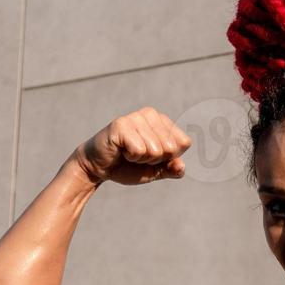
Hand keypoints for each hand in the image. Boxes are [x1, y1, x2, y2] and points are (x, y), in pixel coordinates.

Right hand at [72, 107, 190, 186]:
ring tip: (128, 153)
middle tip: (137, 155)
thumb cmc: (128, 166)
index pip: (184, 143)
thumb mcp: (155, 170)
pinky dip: (131, 157)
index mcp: (163, 121)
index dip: (169, 157)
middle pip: (171, 148)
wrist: (99, 168)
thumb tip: (181, 167)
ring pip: (155, 150)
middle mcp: (151, 114)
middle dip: (155, 160)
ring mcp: (136, 117)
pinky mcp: (121, 124)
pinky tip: (121, 151)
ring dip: (141, 159)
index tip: (151, 156)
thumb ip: (171, 169)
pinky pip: (139, 150)